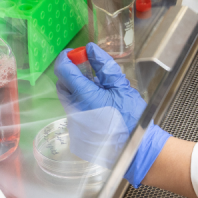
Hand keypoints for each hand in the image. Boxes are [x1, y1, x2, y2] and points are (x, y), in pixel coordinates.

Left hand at [53, 42, 169, 186]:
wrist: (135, 148)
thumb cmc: (131, 118)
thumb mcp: (121, 86)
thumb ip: (104, 66)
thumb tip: (91, 50)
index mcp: (85, 96)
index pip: (63, 71)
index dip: (66, 58)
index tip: (73, 54)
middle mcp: (75, 110)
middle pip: (62, 84)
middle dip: (70, 73)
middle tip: (86, 69)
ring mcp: (74, 123)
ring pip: (68, 99)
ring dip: (78, 90)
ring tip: (98, 91)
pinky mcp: (76, 133)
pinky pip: (74, 112)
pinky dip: (82, 104)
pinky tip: (99, 107)